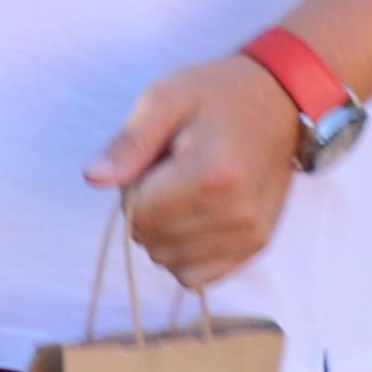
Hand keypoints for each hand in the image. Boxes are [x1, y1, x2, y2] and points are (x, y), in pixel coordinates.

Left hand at [94, 51, 304, 288]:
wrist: (278, 102)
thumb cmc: (215, 96)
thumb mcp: (163, 100)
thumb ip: (128, 144)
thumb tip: (93, 178)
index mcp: (211, 176)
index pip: (138, 214)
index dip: (132, 188)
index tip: (153, 162)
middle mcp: (236, 214)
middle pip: (152, 240)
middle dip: (146, 211)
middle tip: (170, 174)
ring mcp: (250, 235)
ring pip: (170, 262)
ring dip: (164, 234)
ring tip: (186, 192)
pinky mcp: (257, 246)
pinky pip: (199, 276)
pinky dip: (184, 254)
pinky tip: (193, 220)